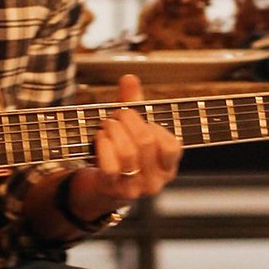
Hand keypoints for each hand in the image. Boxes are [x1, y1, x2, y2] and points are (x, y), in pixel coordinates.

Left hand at [66, 73, 182, 221]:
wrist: (97, 190)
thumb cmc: (120, 156)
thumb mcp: (131, 130)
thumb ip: (133, 104)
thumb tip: (129, 78)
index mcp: (167, 168)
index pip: (171, 145)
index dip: (153, 125)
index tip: (138, 118)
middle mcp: (155, 182)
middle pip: (146, 141)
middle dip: (128, 121)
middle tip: (115, 115)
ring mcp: (135, 189)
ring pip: (128, 152)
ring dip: (113, 131)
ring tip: (106, 125)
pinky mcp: (112, 190)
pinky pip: (110, 166)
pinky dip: (103, 146)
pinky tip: (100, 139)